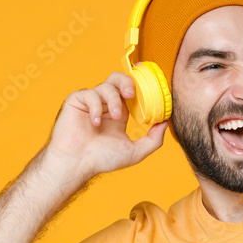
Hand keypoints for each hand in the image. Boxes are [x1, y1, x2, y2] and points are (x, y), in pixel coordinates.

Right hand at [44, 72, 167, 187]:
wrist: (77, 164)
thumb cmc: (101, 159)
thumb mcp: (134, 152)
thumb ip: (153, 140)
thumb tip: (165, 123)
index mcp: (119, 112)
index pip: (130, 91)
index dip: (139, 83)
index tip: (149, 79)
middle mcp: (105, 105)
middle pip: (117, 79)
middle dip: (126, 81)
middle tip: (131, 93)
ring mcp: (91, 102)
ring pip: (105, 86)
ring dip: (113, 99)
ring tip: (114, 116)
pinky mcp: (76, 101)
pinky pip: (89, 94)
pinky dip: (95, 106)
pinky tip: (95, 123)